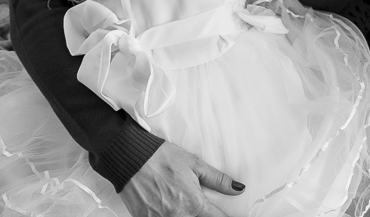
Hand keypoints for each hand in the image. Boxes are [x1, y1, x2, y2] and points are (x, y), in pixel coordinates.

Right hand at [120, 142, 239, 216]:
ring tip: (183, 205)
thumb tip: (237, 188)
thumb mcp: (196, 165)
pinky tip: (170, 209)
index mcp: (193, 203)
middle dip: (203, 216)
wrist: (132, 159)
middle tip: (199, 205)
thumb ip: (218, 180)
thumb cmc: (162, 159)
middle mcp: (177, 216)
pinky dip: (170, 216)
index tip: (230, 216)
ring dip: (188, 216)